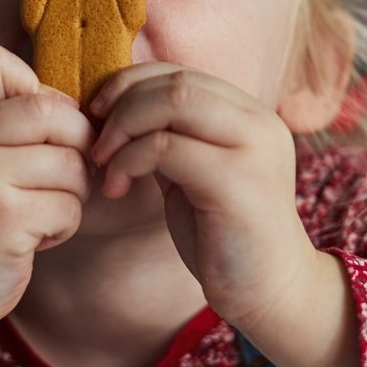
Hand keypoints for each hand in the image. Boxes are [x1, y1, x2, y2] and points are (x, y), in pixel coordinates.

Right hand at [0, 45, 94, 333]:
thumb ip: (6, 125)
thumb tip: (82, 107)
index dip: (38, 90)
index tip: (43, 131)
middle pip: (51, 111)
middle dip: (76, 144)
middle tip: (66, 175)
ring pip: (69, 163)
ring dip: (74, 193)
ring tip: (45, 211)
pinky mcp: (3, 220)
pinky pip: (68, 206)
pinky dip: (64, 226)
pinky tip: (37, 238)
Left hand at [88, 64, 326, 330]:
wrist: (270, 293)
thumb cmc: (223, 237)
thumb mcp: (193, 174)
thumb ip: (170, 137)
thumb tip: (114, 108)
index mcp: (249, 115)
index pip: (180, 72)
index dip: (129, 84)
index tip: (98, 117)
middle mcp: (258, 122)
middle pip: (176, 80)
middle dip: (121, 104)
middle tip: (95, 143)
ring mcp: (253, 149)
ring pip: (173, 101)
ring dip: (122, 128)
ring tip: (104, 164)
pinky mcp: (238, 182)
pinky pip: (167, 147)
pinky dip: (128, 161)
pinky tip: (117, 188)